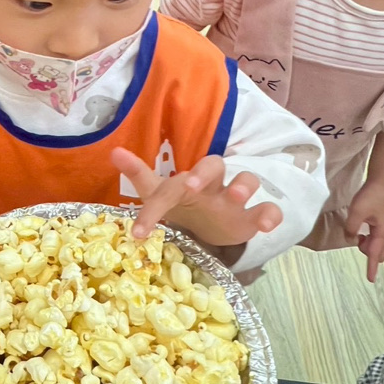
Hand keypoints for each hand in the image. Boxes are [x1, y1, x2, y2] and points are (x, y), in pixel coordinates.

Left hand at [112, 148, 282, 244]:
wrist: (213, 224)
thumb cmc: (184, 204)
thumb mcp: (160, 194)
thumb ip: (139, 176)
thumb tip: (114, 151)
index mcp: (185, 181)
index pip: (169, 185)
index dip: (154, 207)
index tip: (138, 232)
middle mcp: (211, 185)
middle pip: (213, 165)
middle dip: (203, 173)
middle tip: (192, 186)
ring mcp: (234, 199)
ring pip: (246, 180)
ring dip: (243, 185)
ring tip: (238, 196)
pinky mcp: (252, 217)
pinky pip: (268, 208)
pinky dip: (270, 214)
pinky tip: (267, 224)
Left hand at [344, 181, 383, 282]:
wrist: (382, 184)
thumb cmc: (371, 197)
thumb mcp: (356, 213)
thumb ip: (351, 228)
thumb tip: (351, 239)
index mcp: (383, 233)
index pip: (375, 254)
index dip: (371, 267)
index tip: (370, 280)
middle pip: (377, 253)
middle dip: (367, 252)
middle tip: (358, 236)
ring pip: (377, 247)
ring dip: (367, 245)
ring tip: (359, 229)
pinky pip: (376, 240)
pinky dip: (368, 239)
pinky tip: (362, 229)